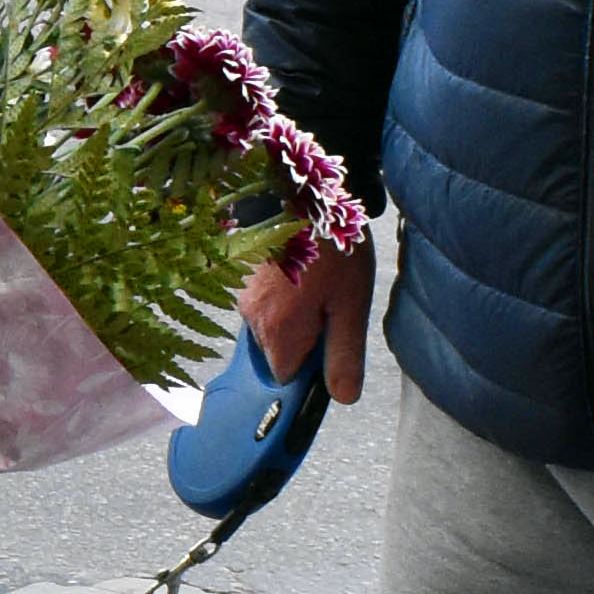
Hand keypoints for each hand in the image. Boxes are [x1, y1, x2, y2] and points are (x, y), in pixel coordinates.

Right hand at [245, 241, 372, 404]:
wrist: (305, 195)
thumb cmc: (332, 250)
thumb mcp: (351, 306)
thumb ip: (344, 356)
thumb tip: (342, 397)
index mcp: (279, 334)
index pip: (287, 379)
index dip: (311, 368)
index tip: (329, 344)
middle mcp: (253, 320)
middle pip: (278, 352)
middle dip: (303, 340)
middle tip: (330, 307)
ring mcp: (244, 297)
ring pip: (271, 327)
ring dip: (293, 317)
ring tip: (319, 285)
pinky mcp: (242, 278)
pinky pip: (264, 304)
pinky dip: (282, 297)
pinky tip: (303, 273)